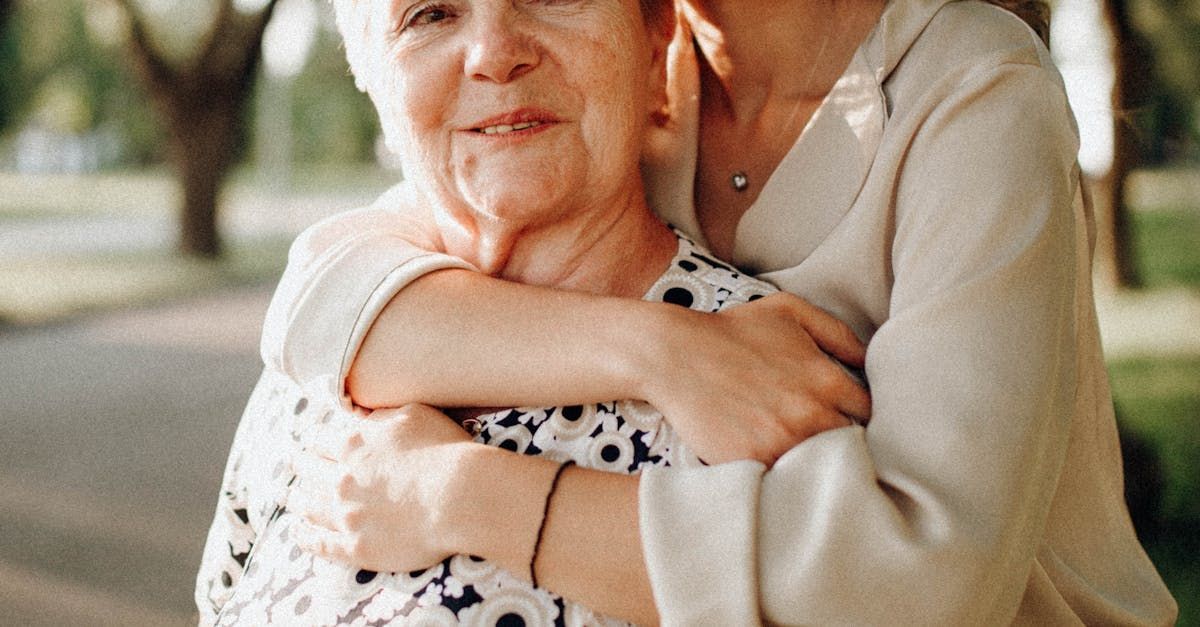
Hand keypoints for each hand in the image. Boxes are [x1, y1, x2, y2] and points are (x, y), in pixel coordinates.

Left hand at [288, 404, 474, 572]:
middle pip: (308, 469)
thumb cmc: (444, 450)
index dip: (315, 438)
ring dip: (296, 498)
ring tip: (289, 496)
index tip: (312, 440)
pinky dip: (304, 536)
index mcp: (353, 443)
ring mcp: (347, 516)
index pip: (320, 437)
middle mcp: (341, 479)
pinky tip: (297, 531)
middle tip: (294, 463)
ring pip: (308, 505)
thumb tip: (360, 412)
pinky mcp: (357, 548)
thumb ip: (380, 414)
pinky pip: (320, 543)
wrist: (460, 498)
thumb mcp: (413, 414)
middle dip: (300, 464)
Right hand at [644, 293, 870, 465]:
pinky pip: (785, 480)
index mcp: (828, 381)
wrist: (674, 354)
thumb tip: (867, 361)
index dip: (857, 417)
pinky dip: (784, 477)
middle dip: (841, 443)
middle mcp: (813, 415)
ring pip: (821, 468)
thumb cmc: (731, 331)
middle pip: (851, 446)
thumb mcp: (789, 312)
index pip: (869, 414)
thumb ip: (838, 333)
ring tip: (804, 459)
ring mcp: (784, 442)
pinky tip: (777, 467)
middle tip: (823, 440)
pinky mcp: (755, 462)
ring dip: (816, 464)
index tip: (843, 419)